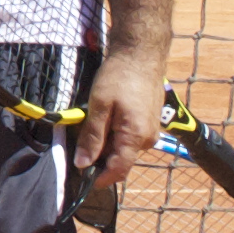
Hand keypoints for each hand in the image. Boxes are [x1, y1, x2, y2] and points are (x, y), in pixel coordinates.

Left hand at [74, 35, 165, 194]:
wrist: (141, 53)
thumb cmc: (119, 76)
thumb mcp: (99, 106)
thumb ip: (92, 137)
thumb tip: (83, 164)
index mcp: (135, 138)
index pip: (118, 171)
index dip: (100, 178)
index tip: (82, 177)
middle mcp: (148, 139)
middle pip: (120, 160)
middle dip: (101, 156)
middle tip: (82, 140)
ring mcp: (151, 131)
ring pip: (125, 147)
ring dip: (108, 142)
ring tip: (95, 122)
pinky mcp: (150, 122)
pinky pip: (131, 137)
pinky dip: (117, 133)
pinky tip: (107, 116)